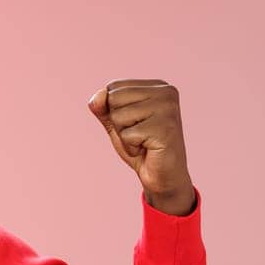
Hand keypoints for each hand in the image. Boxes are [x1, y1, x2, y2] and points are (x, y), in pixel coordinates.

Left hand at [88, 79, 194, 214]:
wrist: (164, 178)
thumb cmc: (142, 148)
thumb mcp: (117, 124)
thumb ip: (104, 108)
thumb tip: (96, 98)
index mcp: (158, 85)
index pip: (114, 86)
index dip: (115, 111)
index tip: (136, 124)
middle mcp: (166, 92)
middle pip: (114, 98)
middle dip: (119, 123)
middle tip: (140, 136)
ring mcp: (168, 109)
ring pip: (119, 116)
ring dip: (125, 136)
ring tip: (144, 143)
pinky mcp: (165, 128)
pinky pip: (127, 135)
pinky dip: (131, 148)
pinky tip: (148, 150)